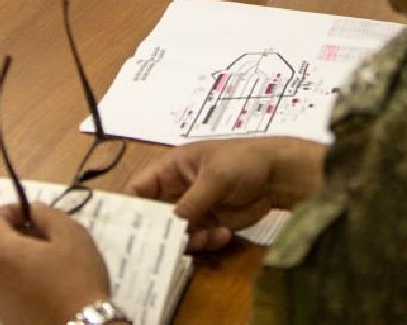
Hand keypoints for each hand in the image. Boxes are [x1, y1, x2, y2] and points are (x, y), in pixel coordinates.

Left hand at [0, 204, 111, 324]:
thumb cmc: (77, 280)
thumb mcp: (71, 235)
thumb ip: (47, 214)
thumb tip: (32, 211)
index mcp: (1, 253)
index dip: (8, 210)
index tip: (33, 215)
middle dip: (13, 233)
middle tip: (44, 236)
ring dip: (17, 257)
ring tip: (49, 261)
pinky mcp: (6, 318)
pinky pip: (7, 289)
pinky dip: (20, 279)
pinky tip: (47, 285)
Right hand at [129, 138, 325, 252]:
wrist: (279, 175)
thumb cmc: (243, 161)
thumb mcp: (214, 178)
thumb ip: (190, 203)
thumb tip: (169, 227)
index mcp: (171, 169)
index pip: (138, 188)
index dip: (130, 208)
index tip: (127, 230)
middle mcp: (177, 190)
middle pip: (155, 217)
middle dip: (160, 232)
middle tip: (167, 246)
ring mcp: (194, 209)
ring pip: (176, 233)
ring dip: (189, 239)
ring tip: (208, 236)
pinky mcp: (210, 224)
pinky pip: (198, 240)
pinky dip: (208, 242)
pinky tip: (225, 234)